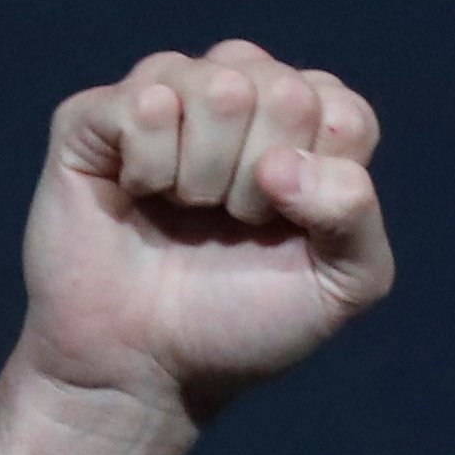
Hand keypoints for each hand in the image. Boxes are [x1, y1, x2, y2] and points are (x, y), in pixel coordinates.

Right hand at [13, 41, 392, 420]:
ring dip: (207, 177)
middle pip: (284, 91)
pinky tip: (137, 195)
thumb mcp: (340, 286)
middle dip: (262, 181)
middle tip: (231, 222)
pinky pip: (148, 103)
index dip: (321, 182)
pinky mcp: (97, 112)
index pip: (343, 110)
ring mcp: (166, 94)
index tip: (288, 227)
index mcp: (305, 125)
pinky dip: (151, 168)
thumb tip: (282, 162)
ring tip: (187, 210)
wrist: (145, 367)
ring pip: (219, 87)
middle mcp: (238, 92)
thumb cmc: (243, 319)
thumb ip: (357, 215)